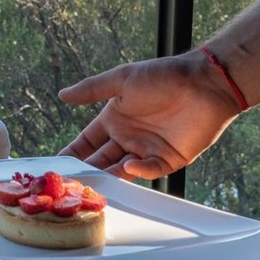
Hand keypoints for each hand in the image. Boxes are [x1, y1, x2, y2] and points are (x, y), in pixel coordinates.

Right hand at [57, 52, 240, 180]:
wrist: (203, 82)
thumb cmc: (162, 76)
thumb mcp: (122, 79)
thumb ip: (92, 89)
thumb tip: (62, 95)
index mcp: (115, 119)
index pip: (87, 141)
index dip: (72, 153)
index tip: (55, 165)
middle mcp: (128, 138)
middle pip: (101, 159)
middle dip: (86, 170)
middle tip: (69, 182)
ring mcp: (148, 150)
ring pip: (122, 169)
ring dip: (109, 175)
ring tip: (94, 182)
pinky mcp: (170, 159)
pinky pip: (151, 170)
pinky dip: (140, 171)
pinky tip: (130, 165)